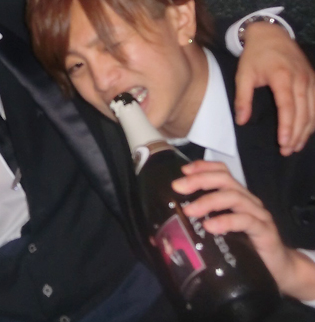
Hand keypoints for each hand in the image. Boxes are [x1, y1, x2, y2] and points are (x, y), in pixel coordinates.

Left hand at [173, 160, 314, 300]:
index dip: (202, 167)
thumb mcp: (218, 234)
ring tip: (190, 210)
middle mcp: (247, 201)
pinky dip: (227, 221)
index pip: (222, 172)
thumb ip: (195, 229)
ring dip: (209, 200)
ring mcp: (258, 215)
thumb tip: (157, 236)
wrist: (280, 270)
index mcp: (236, 197)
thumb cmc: (245, 249)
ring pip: (234, 196)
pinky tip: (212, 227)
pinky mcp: (265, 231)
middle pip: (225, 179)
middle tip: (178, 187)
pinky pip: (246, 221)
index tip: (182, 171)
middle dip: (199, 180)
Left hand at [235, 22, 314, 155]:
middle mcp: (301, 79)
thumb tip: (241, 121)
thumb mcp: (243, 75)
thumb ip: (242, 99)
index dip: (287, 127)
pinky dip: (314, 119)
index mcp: (283, 77)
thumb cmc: (255, 55)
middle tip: (287, 150)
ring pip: (314, 110)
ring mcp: (310, 79)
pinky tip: (307, 130)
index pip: (288, 107)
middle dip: (296, 134)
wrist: (271, 34)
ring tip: (296, 146)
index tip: (283, 143)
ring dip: (306, 130)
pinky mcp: (313, 79)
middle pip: (303, 112)